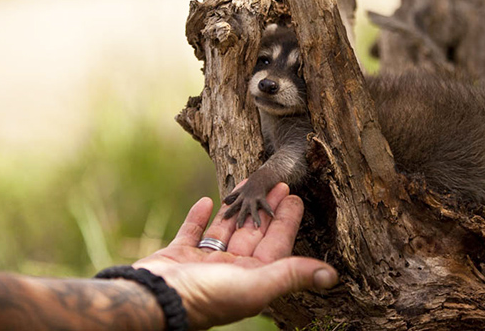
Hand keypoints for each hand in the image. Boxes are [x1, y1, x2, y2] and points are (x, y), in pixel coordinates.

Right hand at [133, 183, 337, 330]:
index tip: (295, 197)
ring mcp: (202, 264)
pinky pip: (192, 233)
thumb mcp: (256, 285)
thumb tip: (332, 276)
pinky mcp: (178, 256)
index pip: (276, 245)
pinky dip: (199, 218)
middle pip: (253, 235)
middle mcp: (229, 272)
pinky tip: (206, 201)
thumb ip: (291, 275)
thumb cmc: (206, 296)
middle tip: (278, 183)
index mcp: (251, 278)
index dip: (286, 221)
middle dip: (266, 210)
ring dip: (236, 210)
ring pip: (225, 231)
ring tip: (246, 185)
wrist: (152, 300)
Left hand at [223, 174, 274, 227]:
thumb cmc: (252, 184)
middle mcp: (245, 198)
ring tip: (257, 227)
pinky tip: (272, 216)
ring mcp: (253, 198)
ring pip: (252, 210)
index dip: (228, 212)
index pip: (232, 205)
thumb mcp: (241, 190)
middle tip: (237, 228)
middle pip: (240, 209)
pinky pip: (265, 205)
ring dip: (255, 218)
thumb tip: (223, 202)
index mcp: (240, 198)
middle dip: (239, 219)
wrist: (262, 175)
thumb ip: (233, 196)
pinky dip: (268, 210)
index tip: (223, 219)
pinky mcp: (261, 196)